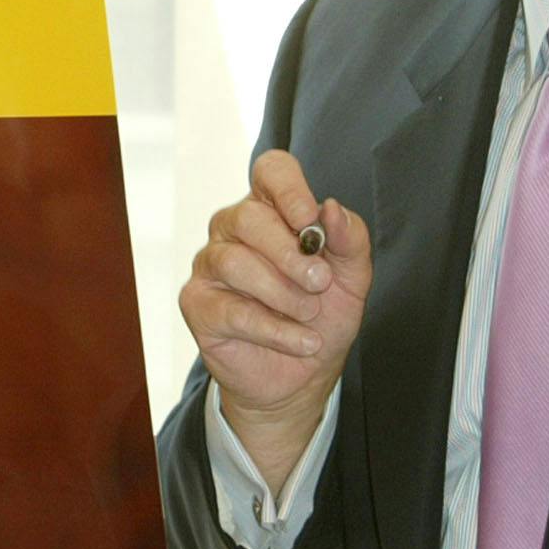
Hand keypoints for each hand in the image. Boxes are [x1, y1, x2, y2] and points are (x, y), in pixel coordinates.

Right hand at [178, 150, 371, 483]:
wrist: (302, 377)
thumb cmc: (322, 316)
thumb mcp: (352, 279)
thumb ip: (350, 241)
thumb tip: (332, 209)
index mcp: (273, 211)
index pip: (271, 171)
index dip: (288, 188)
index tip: (309, 220)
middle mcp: (234, 229)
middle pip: (248, 216)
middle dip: (290, 254)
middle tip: (319, 283)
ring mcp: (210, 265)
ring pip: (235, 262)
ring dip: (283, 294)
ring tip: (310, 317)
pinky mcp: (197, 303)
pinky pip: (232, 310)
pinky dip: (274, 329)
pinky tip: (302, 341)